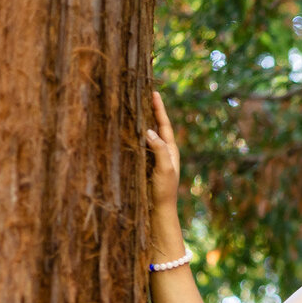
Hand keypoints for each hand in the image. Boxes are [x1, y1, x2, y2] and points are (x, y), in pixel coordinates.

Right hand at [146, 91, 179, 210]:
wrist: (160, 209)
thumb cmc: (163, 190)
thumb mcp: (164, 168)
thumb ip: (159, 149)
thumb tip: (149, 130)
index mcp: (171, 150)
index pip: (164, 124)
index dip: (159, 109)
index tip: (154, 93)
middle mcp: (164, 151)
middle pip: (158, 126)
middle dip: (152, 111)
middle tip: (145, 94)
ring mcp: (155, 158)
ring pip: (150, 134)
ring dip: (144, 121)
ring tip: (137, 106)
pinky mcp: (147, 164)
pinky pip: (142, 144)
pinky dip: (137, 134)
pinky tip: (130, 131)